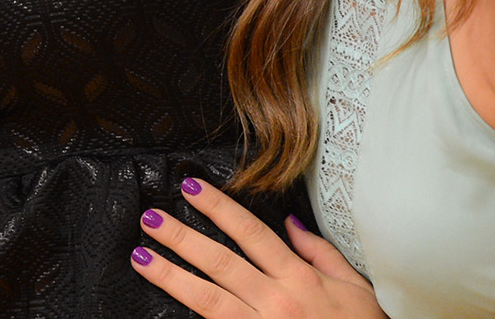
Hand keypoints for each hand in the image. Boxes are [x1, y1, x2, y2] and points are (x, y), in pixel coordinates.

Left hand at [131, 178, 383, 317]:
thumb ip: (321, 254)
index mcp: (300, 280)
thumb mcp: (354, 290)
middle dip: (182, 238)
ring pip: (208, 300)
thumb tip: (290, 222)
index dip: (220, 209)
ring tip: (140, 257)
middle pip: (221, 263)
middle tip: (150, 217)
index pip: (252, 234)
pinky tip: (164, 306)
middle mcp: (277, 302)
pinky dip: (191, 318)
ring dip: (171, 276)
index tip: (191, 188)